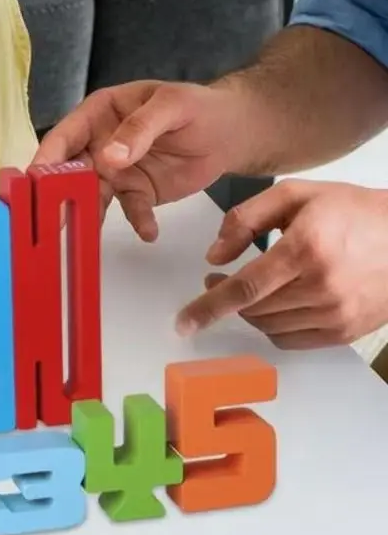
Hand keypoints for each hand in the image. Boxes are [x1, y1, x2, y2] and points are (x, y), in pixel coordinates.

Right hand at [33, 80, 242, 241]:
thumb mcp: (171, 106)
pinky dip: (138, 221)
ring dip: (90, 214)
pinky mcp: (137, 192)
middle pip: (70, 171)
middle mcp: (99, 143)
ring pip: (93, 195)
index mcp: (98, 114)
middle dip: (58, 194)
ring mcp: (116, 170)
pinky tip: (148, 231)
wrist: (230, 131)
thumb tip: (109, 157)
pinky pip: (131, 209)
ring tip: (88, 235)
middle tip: (51, 218)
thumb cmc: (197, 106)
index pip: (64, 136)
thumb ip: (140, 128)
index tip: (35, 182)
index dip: (47, 158)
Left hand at [175, 180, 387, 348]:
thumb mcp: (295, 195)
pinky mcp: (347, 331)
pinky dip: (273, 327)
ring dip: (248, 312)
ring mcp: (337, 314)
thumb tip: (214, 256)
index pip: (245, 288)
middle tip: (216, 279)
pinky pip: (293, 340)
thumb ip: (245, 219)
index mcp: (305, 249)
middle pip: (254, 310)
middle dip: (224, 299)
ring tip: (247, 288)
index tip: (184, 321)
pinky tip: (272, 305)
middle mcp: (321, 287)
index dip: (208, 307)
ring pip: (270, 327)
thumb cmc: (350, 210)